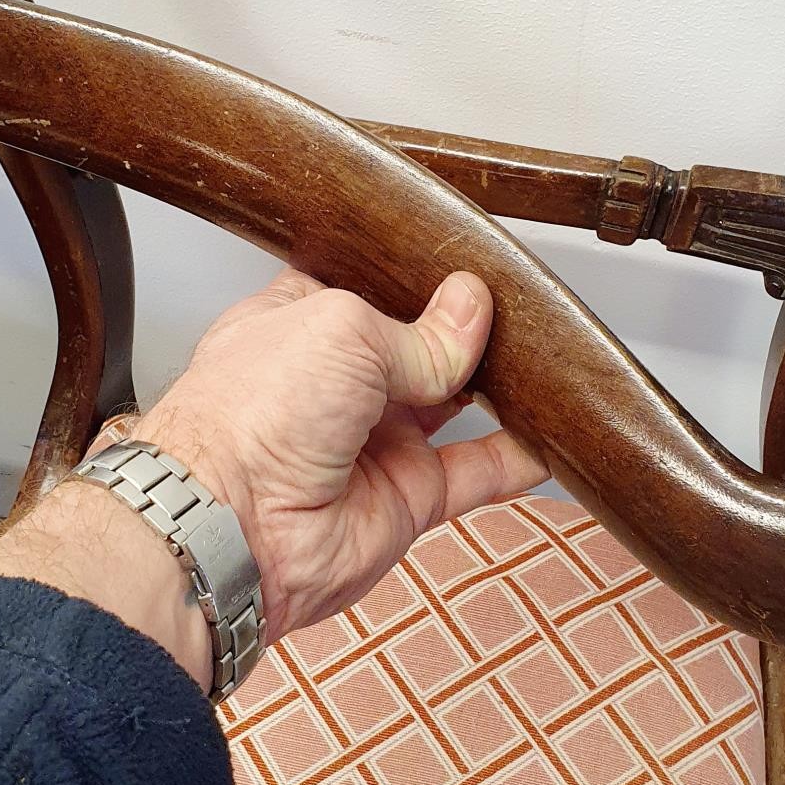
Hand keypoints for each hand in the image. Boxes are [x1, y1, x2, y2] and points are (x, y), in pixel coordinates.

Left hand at [92, 268, 546, 642]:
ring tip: (547, 357)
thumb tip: (471, 308)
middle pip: (420, 344)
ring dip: (499, 386)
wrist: (230, 526)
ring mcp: (374, 439)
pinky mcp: (406, 496)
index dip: (416, 274)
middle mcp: (338, 380)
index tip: (468, 257)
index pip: (371, 286)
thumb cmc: (250, 414)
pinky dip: (517, 457)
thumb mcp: (343, 331)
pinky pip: (475, 473)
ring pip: (455, 405)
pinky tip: (553, 435)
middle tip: (519, 303)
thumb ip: (419, 329)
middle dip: (467, 326)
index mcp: (304, 321)